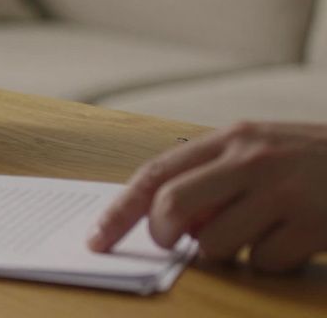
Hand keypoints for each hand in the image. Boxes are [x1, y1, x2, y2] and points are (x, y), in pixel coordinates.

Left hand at [88, 122, 326, 271]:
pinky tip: (296, 242)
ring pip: (215, 243)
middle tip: (176, 245)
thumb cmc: (322, 164)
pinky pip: (263, 262)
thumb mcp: (266, 154)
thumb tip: (168, 222)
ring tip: (262, 236)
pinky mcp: (312, 221)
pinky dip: (270, 263)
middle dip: (164, 236)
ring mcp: (283, 189)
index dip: (120, 209)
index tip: (97, 239)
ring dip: (228, 254)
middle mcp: (252, 158)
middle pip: (172, 207)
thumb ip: (217, 178)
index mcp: (233, 138)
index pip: (156, 173)